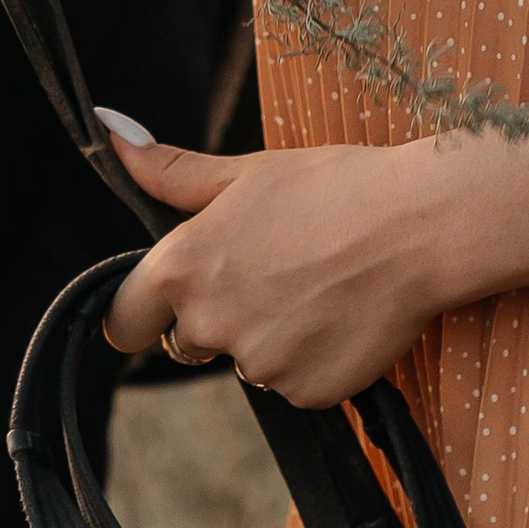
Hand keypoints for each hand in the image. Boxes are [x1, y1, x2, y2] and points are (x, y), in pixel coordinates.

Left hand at [94, 116, 456, 411]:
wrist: (417, 226)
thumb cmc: (331, 186)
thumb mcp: (246, 172)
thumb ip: (171, 170)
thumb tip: (111, 134)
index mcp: (183, 267)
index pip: (123, 320)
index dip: (139, 313)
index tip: (157, 308)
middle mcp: (210, 323)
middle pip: (187, 341)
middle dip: (216, 316)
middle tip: (272, 270)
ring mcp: (259, 364)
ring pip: (247, 360)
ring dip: (269, 336)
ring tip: (318, 285)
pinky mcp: (306, 393)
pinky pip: (294, 384)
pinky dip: (312, 358)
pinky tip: (342, 315)